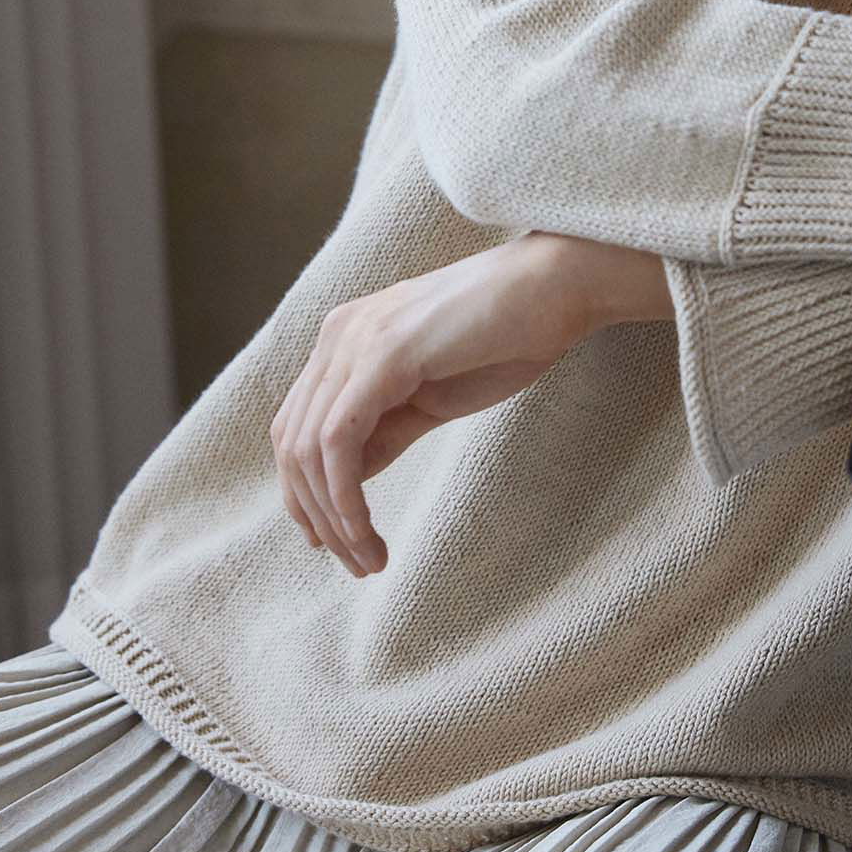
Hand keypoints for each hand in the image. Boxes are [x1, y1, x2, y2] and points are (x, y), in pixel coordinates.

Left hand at [270, 232, 586, 577]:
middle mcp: (338, 334)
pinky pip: (338, 440)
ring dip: (332, 518)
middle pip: (292, 443)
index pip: (297, 427)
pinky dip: (344, 496)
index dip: (305, 493)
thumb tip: (349, 478)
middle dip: (316, 516)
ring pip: (308, 449)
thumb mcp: (433, 395)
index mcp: (347, 338)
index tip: (333, 542)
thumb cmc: (509, 336)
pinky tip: (366, 530)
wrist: (558, 288)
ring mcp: (356, 339)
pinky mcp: (383, 354)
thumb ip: (386, 428)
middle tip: (356, 564)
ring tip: (367, 559)